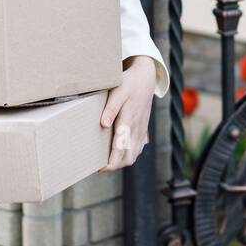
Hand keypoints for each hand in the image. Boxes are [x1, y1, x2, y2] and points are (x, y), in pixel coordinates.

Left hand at [98, 56, 154, 171]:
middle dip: (115, 166)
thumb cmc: (129, 83)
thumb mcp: (118, 91)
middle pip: (128, 158)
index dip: (111, 163)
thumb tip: (103, 124)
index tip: (100, 168)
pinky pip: (138, 148)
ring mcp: (142, 129)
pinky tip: (120, 152)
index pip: (121, 149)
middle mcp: (137, 129)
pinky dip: (129, 155)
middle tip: (99, 166)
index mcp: (129, 121)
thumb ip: (111, 108)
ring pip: (134, 154)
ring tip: (107, 161)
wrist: (146, 77)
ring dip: (122, 161)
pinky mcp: (143, 128)